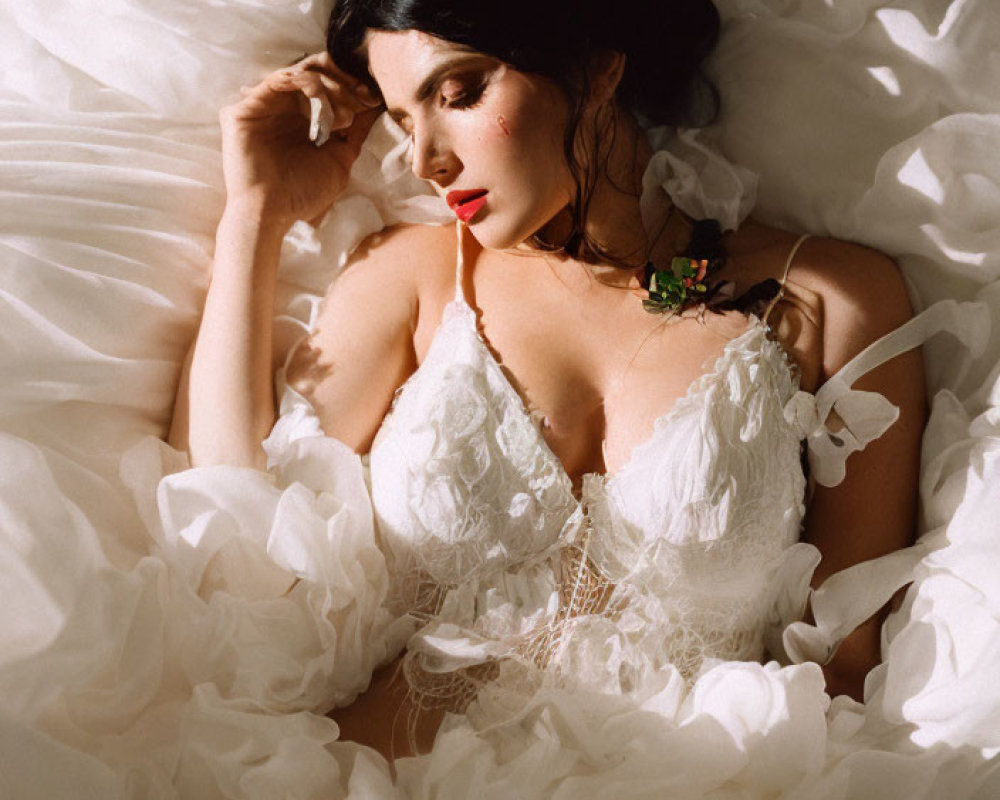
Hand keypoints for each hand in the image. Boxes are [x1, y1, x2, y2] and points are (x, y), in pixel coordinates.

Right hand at [219, 51, 382, 227]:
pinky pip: (276, 81)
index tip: (372, 99)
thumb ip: (354, 134)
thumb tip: (373, 107)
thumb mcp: (339, 161)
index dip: (351, 89)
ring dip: (327, 85)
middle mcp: (283, 111)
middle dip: (343, 83)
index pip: (327, 91)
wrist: (271, 213)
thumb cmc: (303, 194)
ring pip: (298, 75)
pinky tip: (319, 94)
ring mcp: (264, 109)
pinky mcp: (245, 110)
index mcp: (303, 122)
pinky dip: (302, 81)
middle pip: (314, 78)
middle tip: (362, 96)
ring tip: (343, 106)